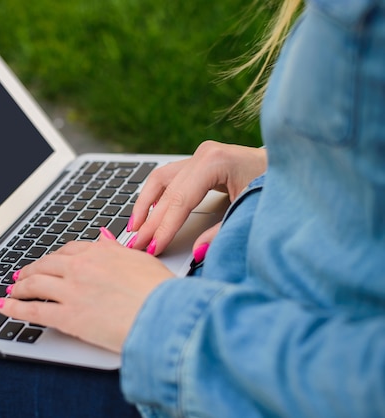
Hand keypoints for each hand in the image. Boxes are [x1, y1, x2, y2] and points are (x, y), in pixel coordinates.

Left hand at [0, 235, 174, 352]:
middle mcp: (81, 267)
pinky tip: (4, 307)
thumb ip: (117, 249)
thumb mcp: (141, 260)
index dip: (53, 258)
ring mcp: (71, 291)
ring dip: (19, 288)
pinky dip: (14, 308)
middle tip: (22, 276)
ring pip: (35, 284)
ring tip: (11, 291)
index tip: (48, 263)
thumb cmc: (160, 291)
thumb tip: (104, 236)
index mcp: (99, 252)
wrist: (164, 315)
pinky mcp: (67, 316)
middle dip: (31, 271)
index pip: (68, 251)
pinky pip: (33, 310)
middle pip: (46, 265)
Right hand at [128, 140, 266, 254]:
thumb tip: (198, 253)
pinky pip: (168, 178)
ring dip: (144, 205)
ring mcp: (200, 155)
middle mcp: (204, 154)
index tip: (150, 248)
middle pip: (166, 193)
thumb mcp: (250, 212)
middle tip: (135, 246)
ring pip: (160, 180)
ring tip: (134, 230)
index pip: (179, 200)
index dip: (163, 227)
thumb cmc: (276, 186)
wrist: (293, 166)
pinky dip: (155, 197)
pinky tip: (146, 214)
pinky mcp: (199, 161)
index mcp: (216, 162)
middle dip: (149, 222)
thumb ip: (222, 234)